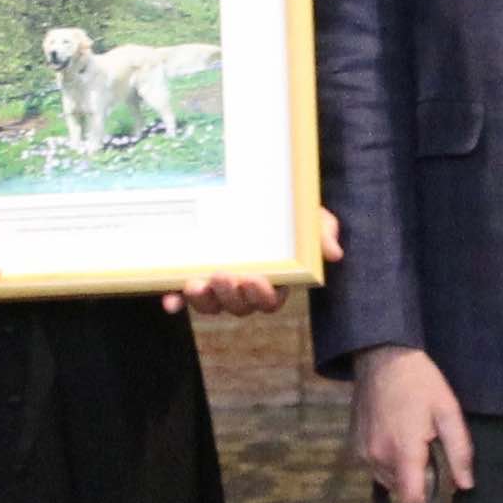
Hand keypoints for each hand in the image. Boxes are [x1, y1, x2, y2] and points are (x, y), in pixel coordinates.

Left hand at [163, 208, 339, 317]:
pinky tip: (169, 301)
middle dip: (230, 295)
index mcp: (274, 281)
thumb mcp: (309, 216)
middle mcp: (244, 289)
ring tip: (195, 284)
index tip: (256, 278)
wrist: (258, 195)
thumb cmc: (288, 212)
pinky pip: (183, 296)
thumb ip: (322, 232)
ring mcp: (218, 285)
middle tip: (223, 275)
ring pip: (211, 305)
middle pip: (238, 306)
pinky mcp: (194, 275)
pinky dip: (176, 301)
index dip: (262, 295)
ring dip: (203, 301)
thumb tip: (334, 253)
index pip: (270, 300)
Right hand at [350, 343, 471, 502]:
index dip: (429, 499)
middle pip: (402, 491)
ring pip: (387, 481)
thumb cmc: (419, 382)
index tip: (440, 483)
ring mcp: (363, 452)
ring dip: (403, 472)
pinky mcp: (355, 446)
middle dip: (418, 481)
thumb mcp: (447, 411)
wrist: (381, 358)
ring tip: (413, 442)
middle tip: (430, 452)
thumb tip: (465, 486)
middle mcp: (377, 457)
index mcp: (403, 451)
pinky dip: (388, 462)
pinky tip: (397, 437)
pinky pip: (375, 467)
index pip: (412, 499)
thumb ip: (458, 452)